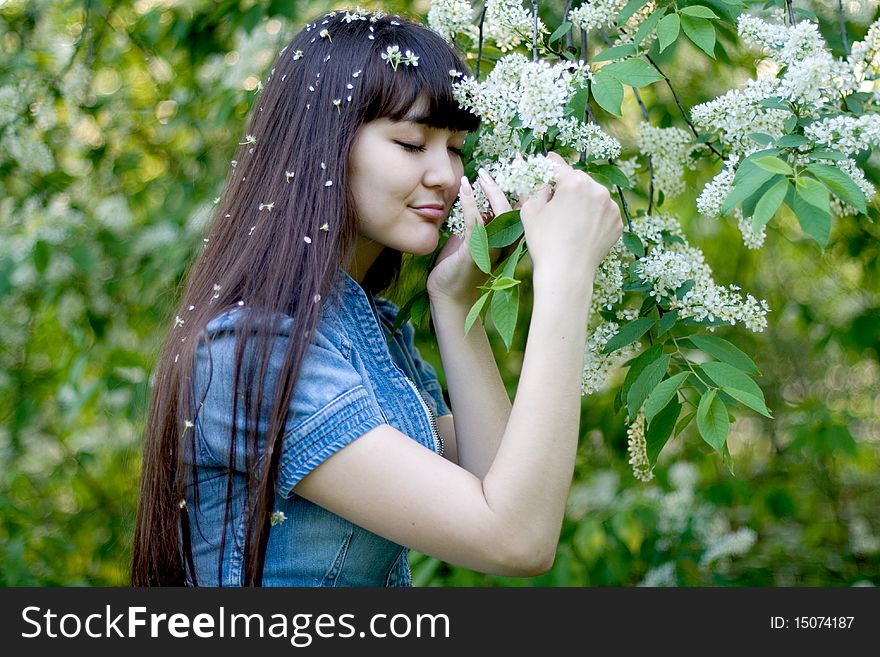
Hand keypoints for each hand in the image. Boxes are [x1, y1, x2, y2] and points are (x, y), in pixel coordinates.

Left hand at [426, 169, 513, 302]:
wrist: (450, 294)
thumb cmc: (461, 266)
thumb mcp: (475, 239)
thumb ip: (482, 222)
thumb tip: (480, 199)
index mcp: (508, 240)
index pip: (521, 210)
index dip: (524, 188)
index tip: (518, 166)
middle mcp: (506, 244)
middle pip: (518, 209)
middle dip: (513, 184)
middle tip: (500, 165)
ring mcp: (492, 248)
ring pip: (501, 213)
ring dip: (491, 191)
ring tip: (481, 175)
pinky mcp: (475, 251)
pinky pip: (475, 222)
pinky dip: (470, 203)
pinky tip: (465, 188)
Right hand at [520, 152, 622, 285]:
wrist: (567, 273)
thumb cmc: (544, 242)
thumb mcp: (530, 210)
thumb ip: (536, 188)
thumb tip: (541, 179)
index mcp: (575, 182)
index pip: (559, 166)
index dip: (550, 163)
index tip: (548, 159)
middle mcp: (597, 189)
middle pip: (578, 180)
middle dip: (567, 187)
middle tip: (555, 204)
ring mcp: (611, 207)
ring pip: (593, 196)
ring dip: (582, 202)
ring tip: (569, 222)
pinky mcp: (617, 223)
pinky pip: (603, 212)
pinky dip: (594, 217)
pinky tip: (582, 231)